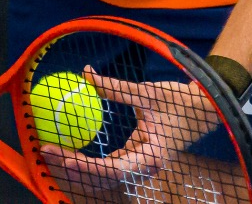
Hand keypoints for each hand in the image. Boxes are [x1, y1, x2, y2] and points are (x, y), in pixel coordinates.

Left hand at [38, 68, 244, 201]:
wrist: (205, 107)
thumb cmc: (181, 102)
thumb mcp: (147, 93)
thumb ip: (115, 88)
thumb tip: (87, 74)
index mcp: (149, 158)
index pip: (111, 169)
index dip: (85, 167)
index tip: (62, 156)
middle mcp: (143, 168)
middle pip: (101, 178)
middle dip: (72, 168)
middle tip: (46, 151)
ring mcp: (139, 165)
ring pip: (103, 176)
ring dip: (78, 168)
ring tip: (51, 154)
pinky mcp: (135, 158)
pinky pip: (108, 166)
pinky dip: (89, 163)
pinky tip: (70, 153)